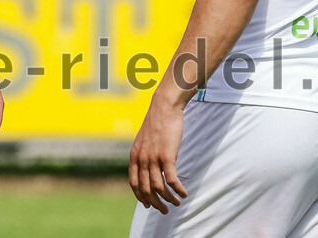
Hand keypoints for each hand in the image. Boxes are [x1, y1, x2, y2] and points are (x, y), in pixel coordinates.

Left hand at [128, 97, 188, 214]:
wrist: (164, 107)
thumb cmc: (157, 123)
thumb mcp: (144, 140)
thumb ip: (144, 154)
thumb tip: (148, 168)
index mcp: (135, 155)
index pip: (134, 183)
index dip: (140, 197)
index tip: (148, 205)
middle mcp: (142, 159)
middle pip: (146, 189)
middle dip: (155, 203)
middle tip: (164, 210)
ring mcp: (154, 158)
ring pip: (159, 188)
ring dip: (168, 199)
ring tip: (176, 202)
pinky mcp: (167, 156)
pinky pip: (172, 180)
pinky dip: (178, 190)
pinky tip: (184, 193)